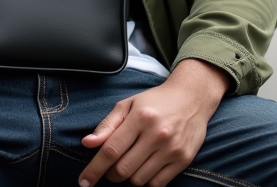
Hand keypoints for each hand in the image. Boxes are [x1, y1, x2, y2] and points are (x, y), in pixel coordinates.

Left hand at [79, 59, 230, 186]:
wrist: (192, 98)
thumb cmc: (155, 101)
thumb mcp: (128, 104)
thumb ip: (107, 125)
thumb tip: (87, 143)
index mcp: (140, 118)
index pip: (111, 150)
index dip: (94, 169)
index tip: (83, 182)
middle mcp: (157, 134)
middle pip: (123, 170)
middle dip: (111, 174)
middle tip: (112, 167)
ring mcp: (172, 149)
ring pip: (139, 180)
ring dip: (129, 177)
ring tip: (131, 163)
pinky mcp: (183, 159)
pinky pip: (157, 184)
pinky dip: (146, 182)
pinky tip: (145, 169)